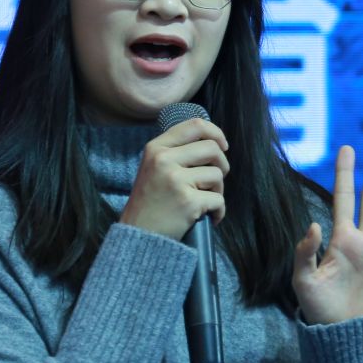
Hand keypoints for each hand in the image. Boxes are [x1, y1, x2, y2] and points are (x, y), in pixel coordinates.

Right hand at [120, 116, 228, 239]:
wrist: (139, 235)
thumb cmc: (150, 202)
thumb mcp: (152, 167)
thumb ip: (175, 151)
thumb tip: (213, 141)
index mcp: (156, 148)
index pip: (194, 126)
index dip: (216, 133)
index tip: (223, 146)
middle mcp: (164, 160)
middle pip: (212, 148)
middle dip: (222, 164)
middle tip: (215, 181)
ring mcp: (176, 180)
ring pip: (217, 174)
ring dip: (218, 190)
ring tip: (205, 201)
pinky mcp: (188, 202)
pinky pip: (218, 200)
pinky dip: (218, 211)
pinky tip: (210, 217)